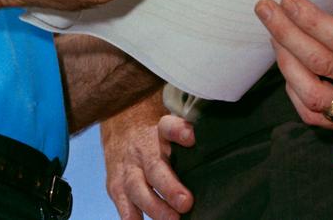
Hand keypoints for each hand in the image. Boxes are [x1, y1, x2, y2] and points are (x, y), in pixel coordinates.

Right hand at [102, 94, 194, 219]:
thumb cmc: (156, 132)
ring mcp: (127, 169)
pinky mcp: (116, 186)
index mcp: (159, 130)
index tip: (191, 138)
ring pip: (137, 189)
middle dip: (169, 187)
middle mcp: (142, 150)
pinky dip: (132, 218)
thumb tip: (217, 148)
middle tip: (186, 202)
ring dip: (154, 207)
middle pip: (154, 167)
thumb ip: (188, 136)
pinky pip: (123, 205)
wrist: (121, 122)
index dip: (179, 131)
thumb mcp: (170, 125)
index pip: (168, 126)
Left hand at [255, 0, 332, 130]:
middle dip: (288, 35)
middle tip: (267, 11)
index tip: (289, 1)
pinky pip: (317, 117)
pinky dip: (295, 93)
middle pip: (324, 64)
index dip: (312, 21)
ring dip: (287, 64)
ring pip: (316, 96)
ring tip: (274, 36)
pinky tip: (287, 65)